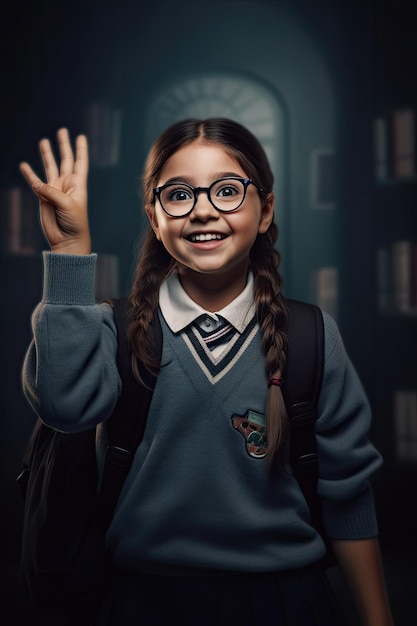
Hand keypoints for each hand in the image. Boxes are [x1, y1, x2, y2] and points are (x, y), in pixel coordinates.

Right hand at [19, 128, 90, 253]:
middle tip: (62, 130)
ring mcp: (55, 190)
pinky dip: (29, 174)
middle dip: (64, 145)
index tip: (81, 136)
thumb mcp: (67, 205)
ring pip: (50, 167)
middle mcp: (67, 184)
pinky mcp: (44, 198)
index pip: (80, 162)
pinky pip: (35, 182)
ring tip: (44, 141)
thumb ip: (52, 192)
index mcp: (78, 184)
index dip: (81, 149)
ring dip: (47, 154)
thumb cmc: (74, 223)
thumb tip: (36, 183)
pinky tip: (24, 165)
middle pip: (65, 160)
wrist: (67, 240)